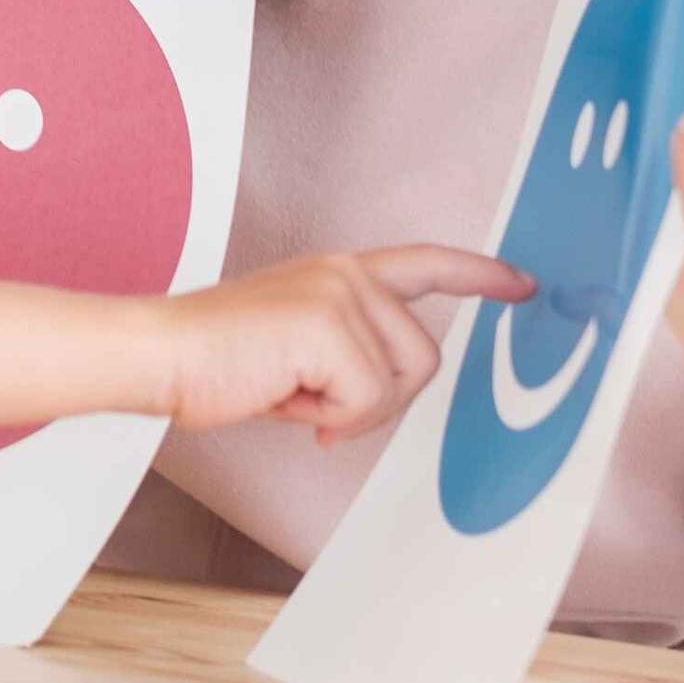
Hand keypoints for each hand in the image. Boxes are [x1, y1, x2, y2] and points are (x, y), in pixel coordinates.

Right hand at [157, 246, 529, 441]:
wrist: (161, 354)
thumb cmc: (214, 362)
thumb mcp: (297, 351)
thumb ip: (347, 354)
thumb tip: (379, 396)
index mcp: (338, 273)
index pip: (424, 264)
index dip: (479, 275)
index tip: (523, 284)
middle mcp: (347, 273)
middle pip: (424, 356)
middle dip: (381, 399)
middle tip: (317, 407)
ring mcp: (340, 294)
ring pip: (399, 383)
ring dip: (348, 410)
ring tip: (291, 395)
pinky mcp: (329, 325)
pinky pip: (367, 401)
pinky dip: (329, 419)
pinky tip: (285, 401)